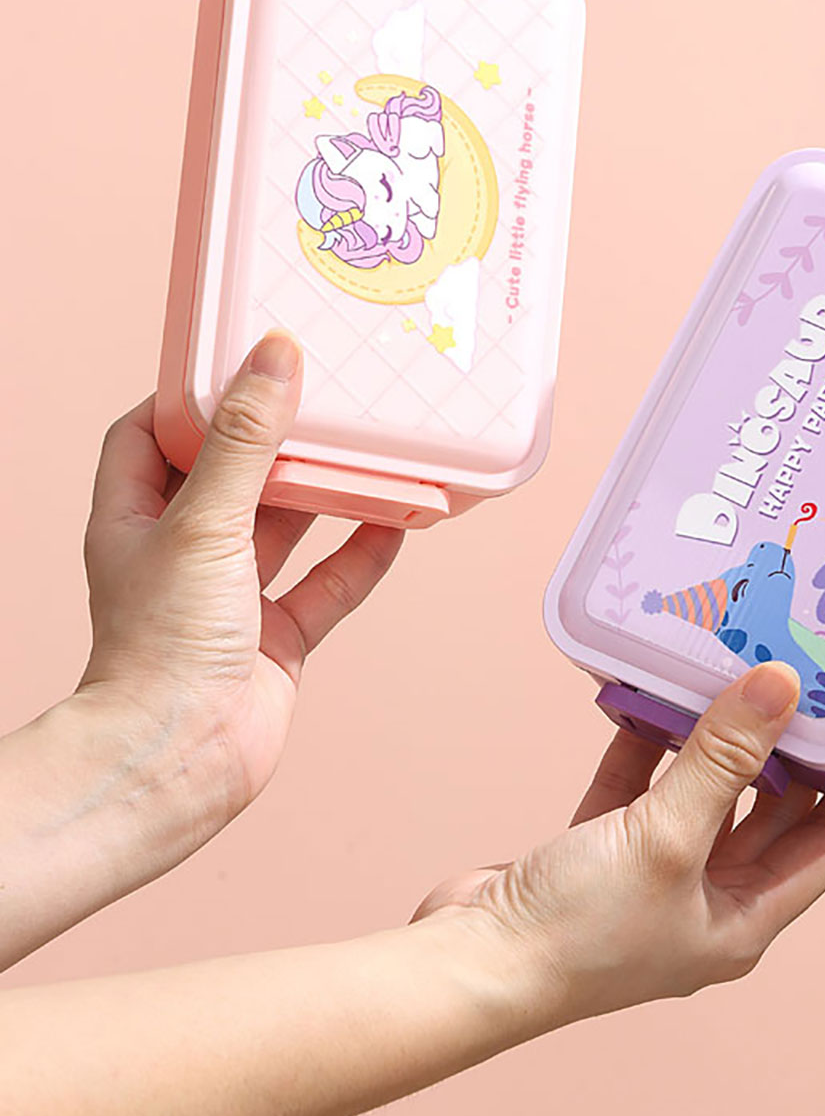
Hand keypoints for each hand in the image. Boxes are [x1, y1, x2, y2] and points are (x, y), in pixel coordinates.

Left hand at [79, 331, 403, 840]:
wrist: (179, 760)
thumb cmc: (162, 645)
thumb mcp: (204, 522)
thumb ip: (245, 441)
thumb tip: (274, 355)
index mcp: (135, 519)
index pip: (147, 436)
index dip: (187, 398)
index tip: (238, 361)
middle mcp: (179, 554)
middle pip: (227, 476)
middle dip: (272, 438)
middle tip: (320, 393)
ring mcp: (229, 598)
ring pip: (284, 528)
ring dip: (324, 492)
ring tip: (366, 445)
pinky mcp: (276, 639)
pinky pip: (328, 584)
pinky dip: (362, 553)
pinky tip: (398, 520)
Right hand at [413, 661, 824, 1026]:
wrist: (472, 961)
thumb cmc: (581, 928)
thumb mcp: (668, 837)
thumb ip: (723, 758)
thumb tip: (780, 685)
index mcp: (742, 921)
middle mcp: (705, 901)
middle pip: (768, 817)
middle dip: (790, 757)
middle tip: (810, 689)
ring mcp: (650, 877)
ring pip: (702, 796)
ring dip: (715, 743)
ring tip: (738, 678)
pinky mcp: (599, 852)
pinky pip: (637, 787)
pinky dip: (645, 744)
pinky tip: (650, 696)